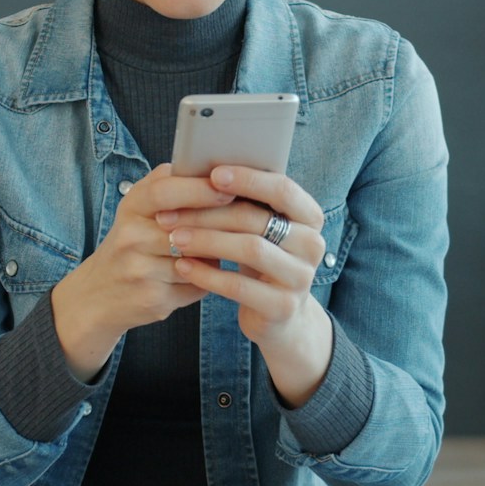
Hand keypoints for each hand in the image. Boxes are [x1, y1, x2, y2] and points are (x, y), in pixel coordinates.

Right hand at [51, 164, 234, 380]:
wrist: (99, 294)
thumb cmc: (134, 241)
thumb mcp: (143, 208)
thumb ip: (174, 187)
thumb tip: (226, 175)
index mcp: (131, 206)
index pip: (164, 191)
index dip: (199, 189)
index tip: (231, 188)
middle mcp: (130, 237)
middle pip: (186, 227)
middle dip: (222, 223)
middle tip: (254, 218)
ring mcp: (139, 270)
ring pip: (198, 259)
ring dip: (220, 254)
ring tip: (239, 247)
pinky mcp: (152, 299)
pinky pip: (197, 286)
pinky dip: (210, 280)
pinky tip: (217, 276)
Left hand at [158, 165, 331, 407]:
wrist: (280, 316)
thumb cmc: (261, 258)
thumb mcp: (261, 228)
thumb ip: (246, 201)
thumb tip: (202, 169)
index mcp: (310, 216)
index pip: (282, 189)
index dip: (248, 179)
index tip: (212, 174)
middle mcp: (312, 244)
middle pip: (257, 219)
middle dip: (209, 213)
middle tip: (171, 213)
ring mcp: (301, 278)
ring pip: (249, 250)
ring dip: (206, 241)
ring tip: (174, 238)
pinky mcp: (283, 307)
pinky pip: (239, 286)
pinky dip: (207, 274)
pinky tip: (183, 266)